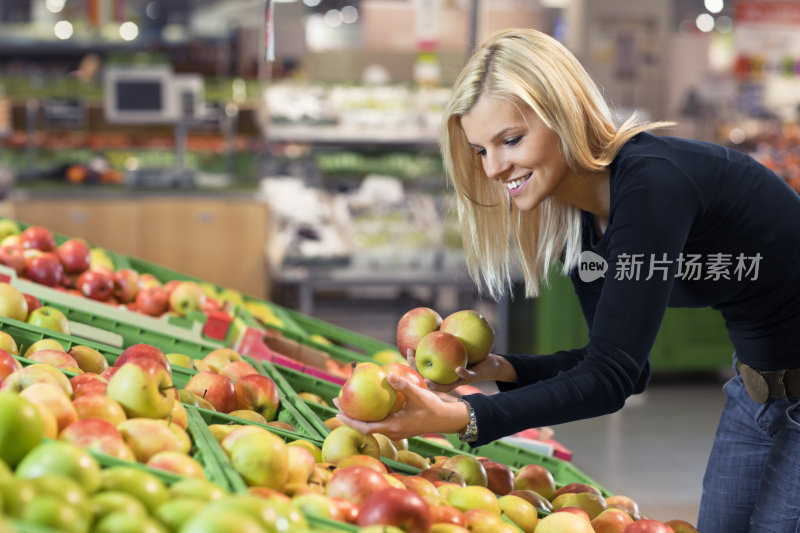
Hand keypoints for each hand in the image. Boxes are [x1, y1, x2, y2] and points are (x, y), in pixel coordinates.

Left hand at [334, 371, 469, 440]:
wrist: (447, 418)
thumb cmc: (433, 408)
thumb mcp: (418, 395)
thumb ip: (403, 385)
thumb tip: (387, 374)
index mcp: (393, 428)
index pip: (365, 427)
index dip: (350, 421)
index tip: (337, 412)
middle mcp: (392, 431)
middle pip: (365, 425)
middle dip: (349, 415)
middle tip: (336, 402)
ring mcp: (395, 429)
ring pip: (372, 423)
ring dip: (359, 414)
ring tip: (347, 400)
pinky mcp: (399, 425)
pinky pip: (380, 419)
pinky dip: (371, 412)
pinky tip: (368, 400)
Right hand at [407, 349, 513, 392]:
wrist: (492, 363)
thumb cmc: (473, 353)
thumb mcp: (458, 345)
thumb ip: (447, 339)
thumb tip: (435, 321)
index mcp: (443, 373)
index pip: (424, 370)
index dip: (414, 362)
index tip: (409, 350)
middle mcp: (449, 379)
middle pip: (431, 382)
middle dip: (420, 378)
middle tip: (413, 369)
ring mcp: (460, 380)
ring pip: (445, 386)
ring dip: (435, 385)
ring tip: (427, 380)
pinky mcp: (473, 377)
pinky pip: (466, 376)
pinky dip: (461, 373)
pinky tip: (457, 368)